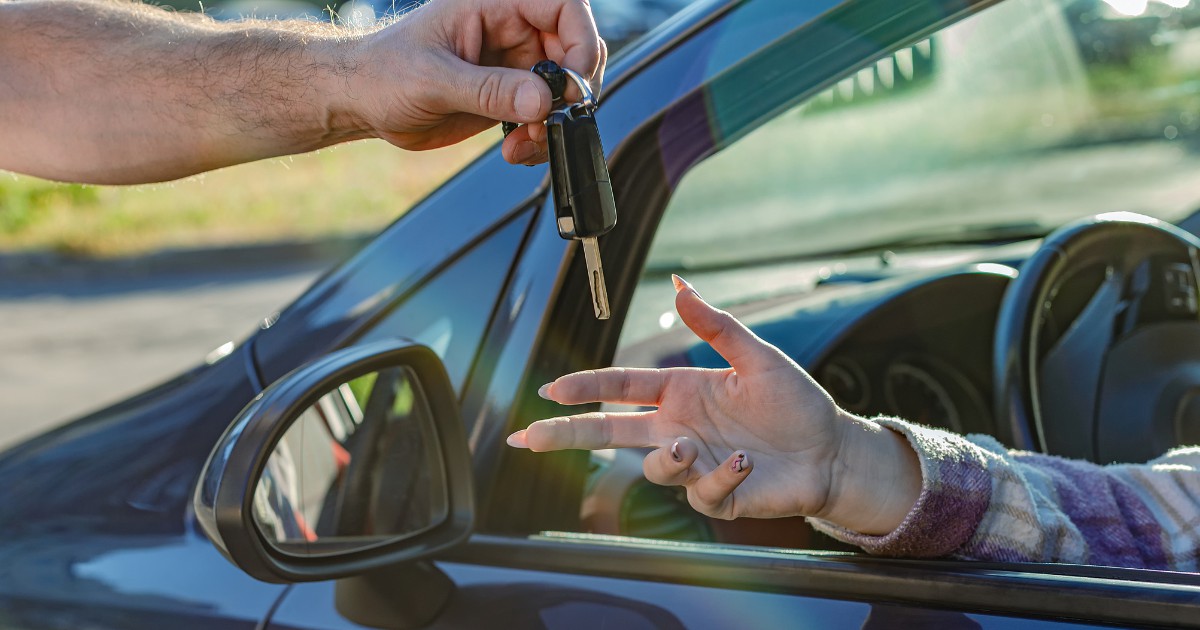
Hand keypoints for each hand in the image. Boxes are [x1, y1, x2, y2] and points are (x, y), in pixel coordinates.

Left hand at [348, 0, 605, 164]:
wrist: (361, 102)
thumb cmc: (383, 72)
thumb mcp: (434, 79)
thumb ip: (490, 89)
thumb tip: (542, 100)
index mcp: (495, 6)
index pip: (564, 8)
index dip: (581, 41)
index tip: (572, 83)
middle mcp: (511, 32)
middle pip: (573, 53)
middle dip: (570, 94)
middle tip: (551, 123)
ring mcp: (512, 67)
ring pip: (562, 92)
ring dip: (555, 125)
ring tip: (525, 144)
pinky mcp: (507, 100)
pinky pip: (544, 118)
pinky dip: (541, 139)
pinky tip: (515, 151)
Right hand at [508, 276, 921, 534]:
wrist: (831, 451)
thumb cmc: (796, 402)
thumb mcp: (758, 356)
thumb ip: (716, 326)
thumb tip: (679, 287)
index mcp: (680, 392)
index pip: (620, 388)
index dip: (585, 388)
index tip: (552, 390)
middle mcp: (678, 429)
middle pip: (608, 433)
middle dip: (565, 435)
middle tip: (527, 438)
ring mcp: (695, 465)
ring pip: (653, 468)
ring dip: (667, 459)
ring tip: (695, 448)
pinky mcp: (718, 497)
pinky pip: (701, 494)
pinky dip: (719, 480)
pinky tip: (745, 465)